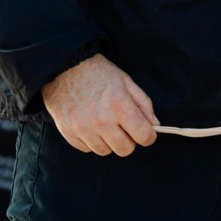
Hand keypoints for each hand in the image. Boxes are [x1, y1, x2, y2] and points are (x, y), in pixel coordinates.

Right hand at [41, 53, 157, 156]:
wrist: (66, 68)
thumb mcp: (126, 81)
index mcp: (119, 105)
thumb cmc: (100, 73)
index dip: (149, 136)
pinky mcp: (69, 134)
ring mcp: (83, 129)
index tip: (147, 132)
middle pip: (125, 150)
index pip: (143, 136)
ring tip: (106, 123)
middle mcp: (102, 121)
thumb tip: (154, 125)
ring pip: (105, 151)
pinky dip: (93, 141)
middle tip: (125, 128)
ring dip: (110, 141)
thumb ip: (143, 104)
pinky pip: (87, 149)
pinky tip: (92, 125)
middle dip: (130, 141)